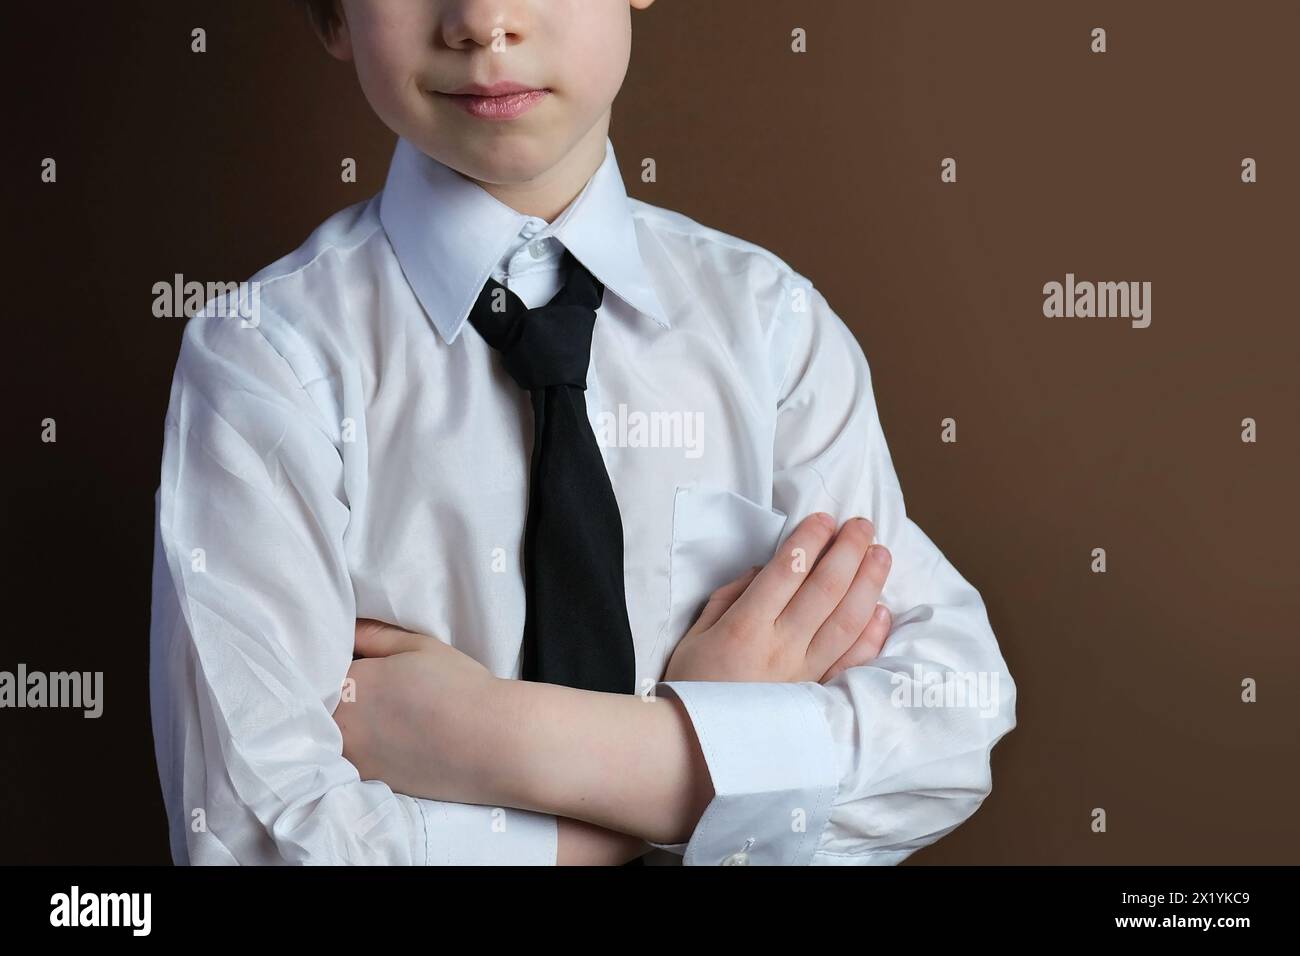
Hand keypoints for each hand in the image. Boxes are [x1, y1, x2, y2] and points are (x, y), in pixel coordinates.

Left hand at [333, 619, 503, 802]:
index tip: (359, 662)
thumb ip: (374, 635)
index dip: (340, 663)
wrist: (491, 743)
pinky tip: (391, 739)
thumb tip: (347, 629)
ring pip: (335, 733)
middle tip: (374, 688)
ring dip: (348, 723)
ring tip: (384, 715)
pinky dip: (363, 747)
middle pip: (323, 704)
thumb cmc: (460, 687)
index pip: (322, 668)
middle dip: (340, 694)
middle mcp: (342, 722)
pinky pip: (351, 759)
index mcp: (350, 682)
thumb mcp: (418, 646)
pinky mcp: (368, 781)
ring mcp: (352, 757)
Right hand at [664, 513, 892, 684]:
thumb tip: (766, 570)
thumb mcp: (696, 634)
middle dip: (848, 551)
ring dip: (868, 583)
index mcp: (746, 627)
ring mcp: (804, 673)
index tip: (824, 519)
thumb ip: (731, 596)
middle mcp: (781, 647)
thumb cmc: (691, 686)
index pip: (787, 571)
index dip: (809, 540)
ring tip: (880, 554)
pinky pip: (852, 662)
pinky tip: (882, 609)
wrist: (696, 749)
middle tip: (863, 525)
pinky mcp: (816, 695)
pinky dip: (871, 634)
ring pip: (847, 621)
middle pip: (825, 589)